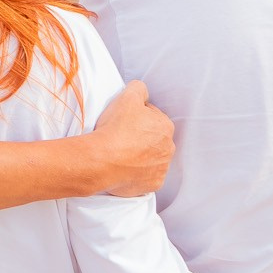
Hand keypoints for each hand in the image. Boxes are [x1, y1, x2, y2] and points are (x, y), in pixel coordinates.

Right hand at [85, 81, 173, 197]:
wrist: (103, 161)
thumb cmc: (116, 129)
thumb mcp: (127, 97)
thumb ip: (139, 88)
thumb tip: (142, 90)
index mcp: (165, 127)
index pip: (152, 117)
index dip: (136, 117)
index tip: (123, 121)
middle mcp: (169, 149)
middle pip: (153, 139)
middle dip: (141, 137)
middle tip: (121, 137)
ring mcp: (161, 169)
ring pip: (151, 159)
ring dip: (140, 156)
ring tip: (120, 154)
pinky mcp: (152, 185)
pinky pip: (145, 177)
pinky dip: (137, 173)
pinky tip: (123, 169)